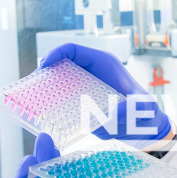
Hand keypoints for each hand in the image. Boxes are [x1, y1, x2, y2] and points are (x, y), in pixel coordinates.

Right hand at [39, 43, 170, 148]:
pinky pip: (60, 99)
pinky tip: (41, 113)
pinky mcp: (80, 102)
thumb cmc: (145, 112)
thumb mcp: (143, 107)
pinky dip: (49, 103)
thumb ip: (133, 107)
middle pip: (59, 63)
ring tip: (30, 99)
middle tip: (31, 86)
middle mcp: (90, 71)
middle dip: (43, 72)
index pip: (73, 49)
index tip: (44, 67)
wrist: (144, 128)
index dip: (55, 53)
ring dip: (43, 88)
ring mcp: (83, 87)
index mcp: (102, 63)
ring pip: (56, 81)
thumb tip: (115, 113)